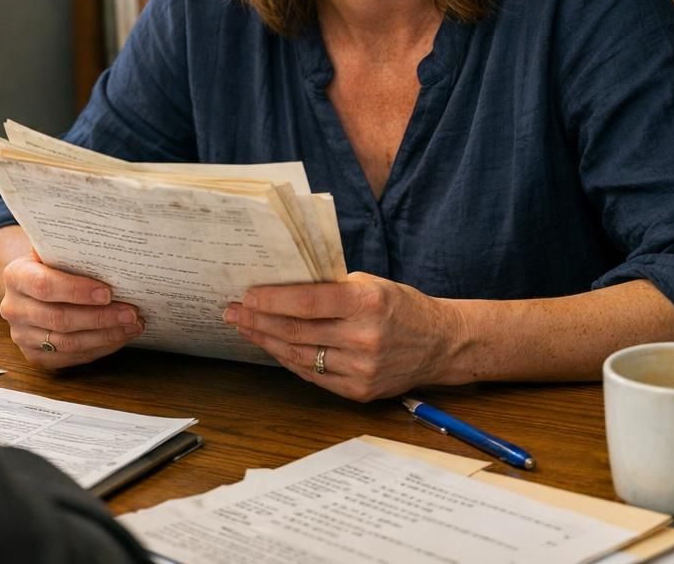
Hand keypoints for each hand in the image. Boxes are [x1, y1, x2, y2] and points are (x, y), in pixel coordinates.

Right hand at [0, 226, 144, 368]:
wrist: (29, 288)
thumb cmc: (51, 265)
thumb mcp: (53, 250)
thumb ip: (70, 248)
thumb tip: (110, 243)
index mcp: (15, 276)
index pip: (45, 286)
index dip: (77, 291)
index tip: (108, 292)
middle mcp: (13, 308)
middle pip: (60, 318)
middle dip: (101, 317)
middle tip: (131, 313)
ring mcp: (22, 335)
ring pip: (68, 343)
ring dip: (105, 336)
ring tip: (132, 325)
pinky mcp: (35, 356)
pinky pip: (70, 358)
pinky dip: (99, 349)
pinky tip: (119, 337)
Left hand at [224, 272, 454, 401]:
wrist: (440, 343)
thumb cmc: (401, 306)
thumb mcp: (371, 284)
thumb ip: (331, 288)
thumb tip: (282, 287)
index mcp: (367, 303)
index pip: (306, 303)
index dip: (271, 300)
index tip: (246, 296)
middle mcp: (363, 338)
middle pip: (296, 331)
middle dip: (258, 321)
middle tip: (233, 313)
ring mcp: (361, 369)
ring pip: (299, 356)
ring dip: (266, 342)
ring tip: (246, 329)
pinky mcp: (359, 391)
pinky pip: (313, 375)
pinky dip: (289, 360)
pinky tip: (273, 347)